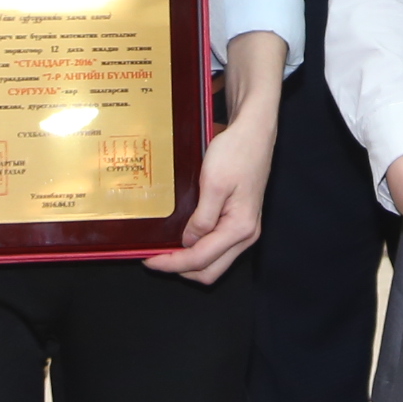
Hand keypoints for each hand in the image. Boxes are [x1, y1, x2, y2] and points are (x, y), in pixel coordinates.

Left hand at [146, 91, 278, 284]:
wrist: (253, 131)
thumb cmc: (237, 152)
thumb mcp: (213, 185)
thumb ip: (202, 220)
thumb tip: (188, 243)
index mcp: (240, 228)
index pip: (201, 259)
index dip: (172, 263)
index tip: (149, 259)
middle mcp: (246, 234)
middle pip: (209, 270)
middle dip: (181, 269)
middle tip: (155, 257)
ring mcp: (245, 228)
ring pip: (214, 261)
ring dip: (190, 261)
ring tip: (165, 249)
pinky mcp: (240, 219)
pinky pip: (218, 246)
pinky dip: (199, 248)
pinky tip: (183, 237)